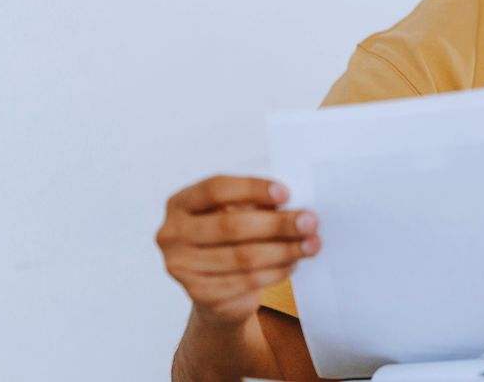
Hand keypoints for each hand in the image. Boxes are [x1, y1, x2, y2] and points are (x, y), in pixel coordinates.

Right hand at [156, 174, 320, 326]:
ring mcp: (181, 267)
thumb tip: (296, 205)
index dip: (252, 189)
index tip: (287, 193)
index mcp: (180, 204)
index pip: (216, 189)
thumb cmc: (230, 240)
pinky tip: (293, 263)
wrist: (216, 291)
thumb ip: (255, 206)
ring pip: (242, 257)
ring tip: (311, 244)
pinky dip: (275, 271)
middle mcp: (172, 234)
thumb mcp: (236, 214)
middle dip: (277, 224)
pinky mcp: (198, 294)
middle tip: (310, 222)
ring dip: (284, 250)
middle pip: (231, 226)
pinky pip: (245, 281)